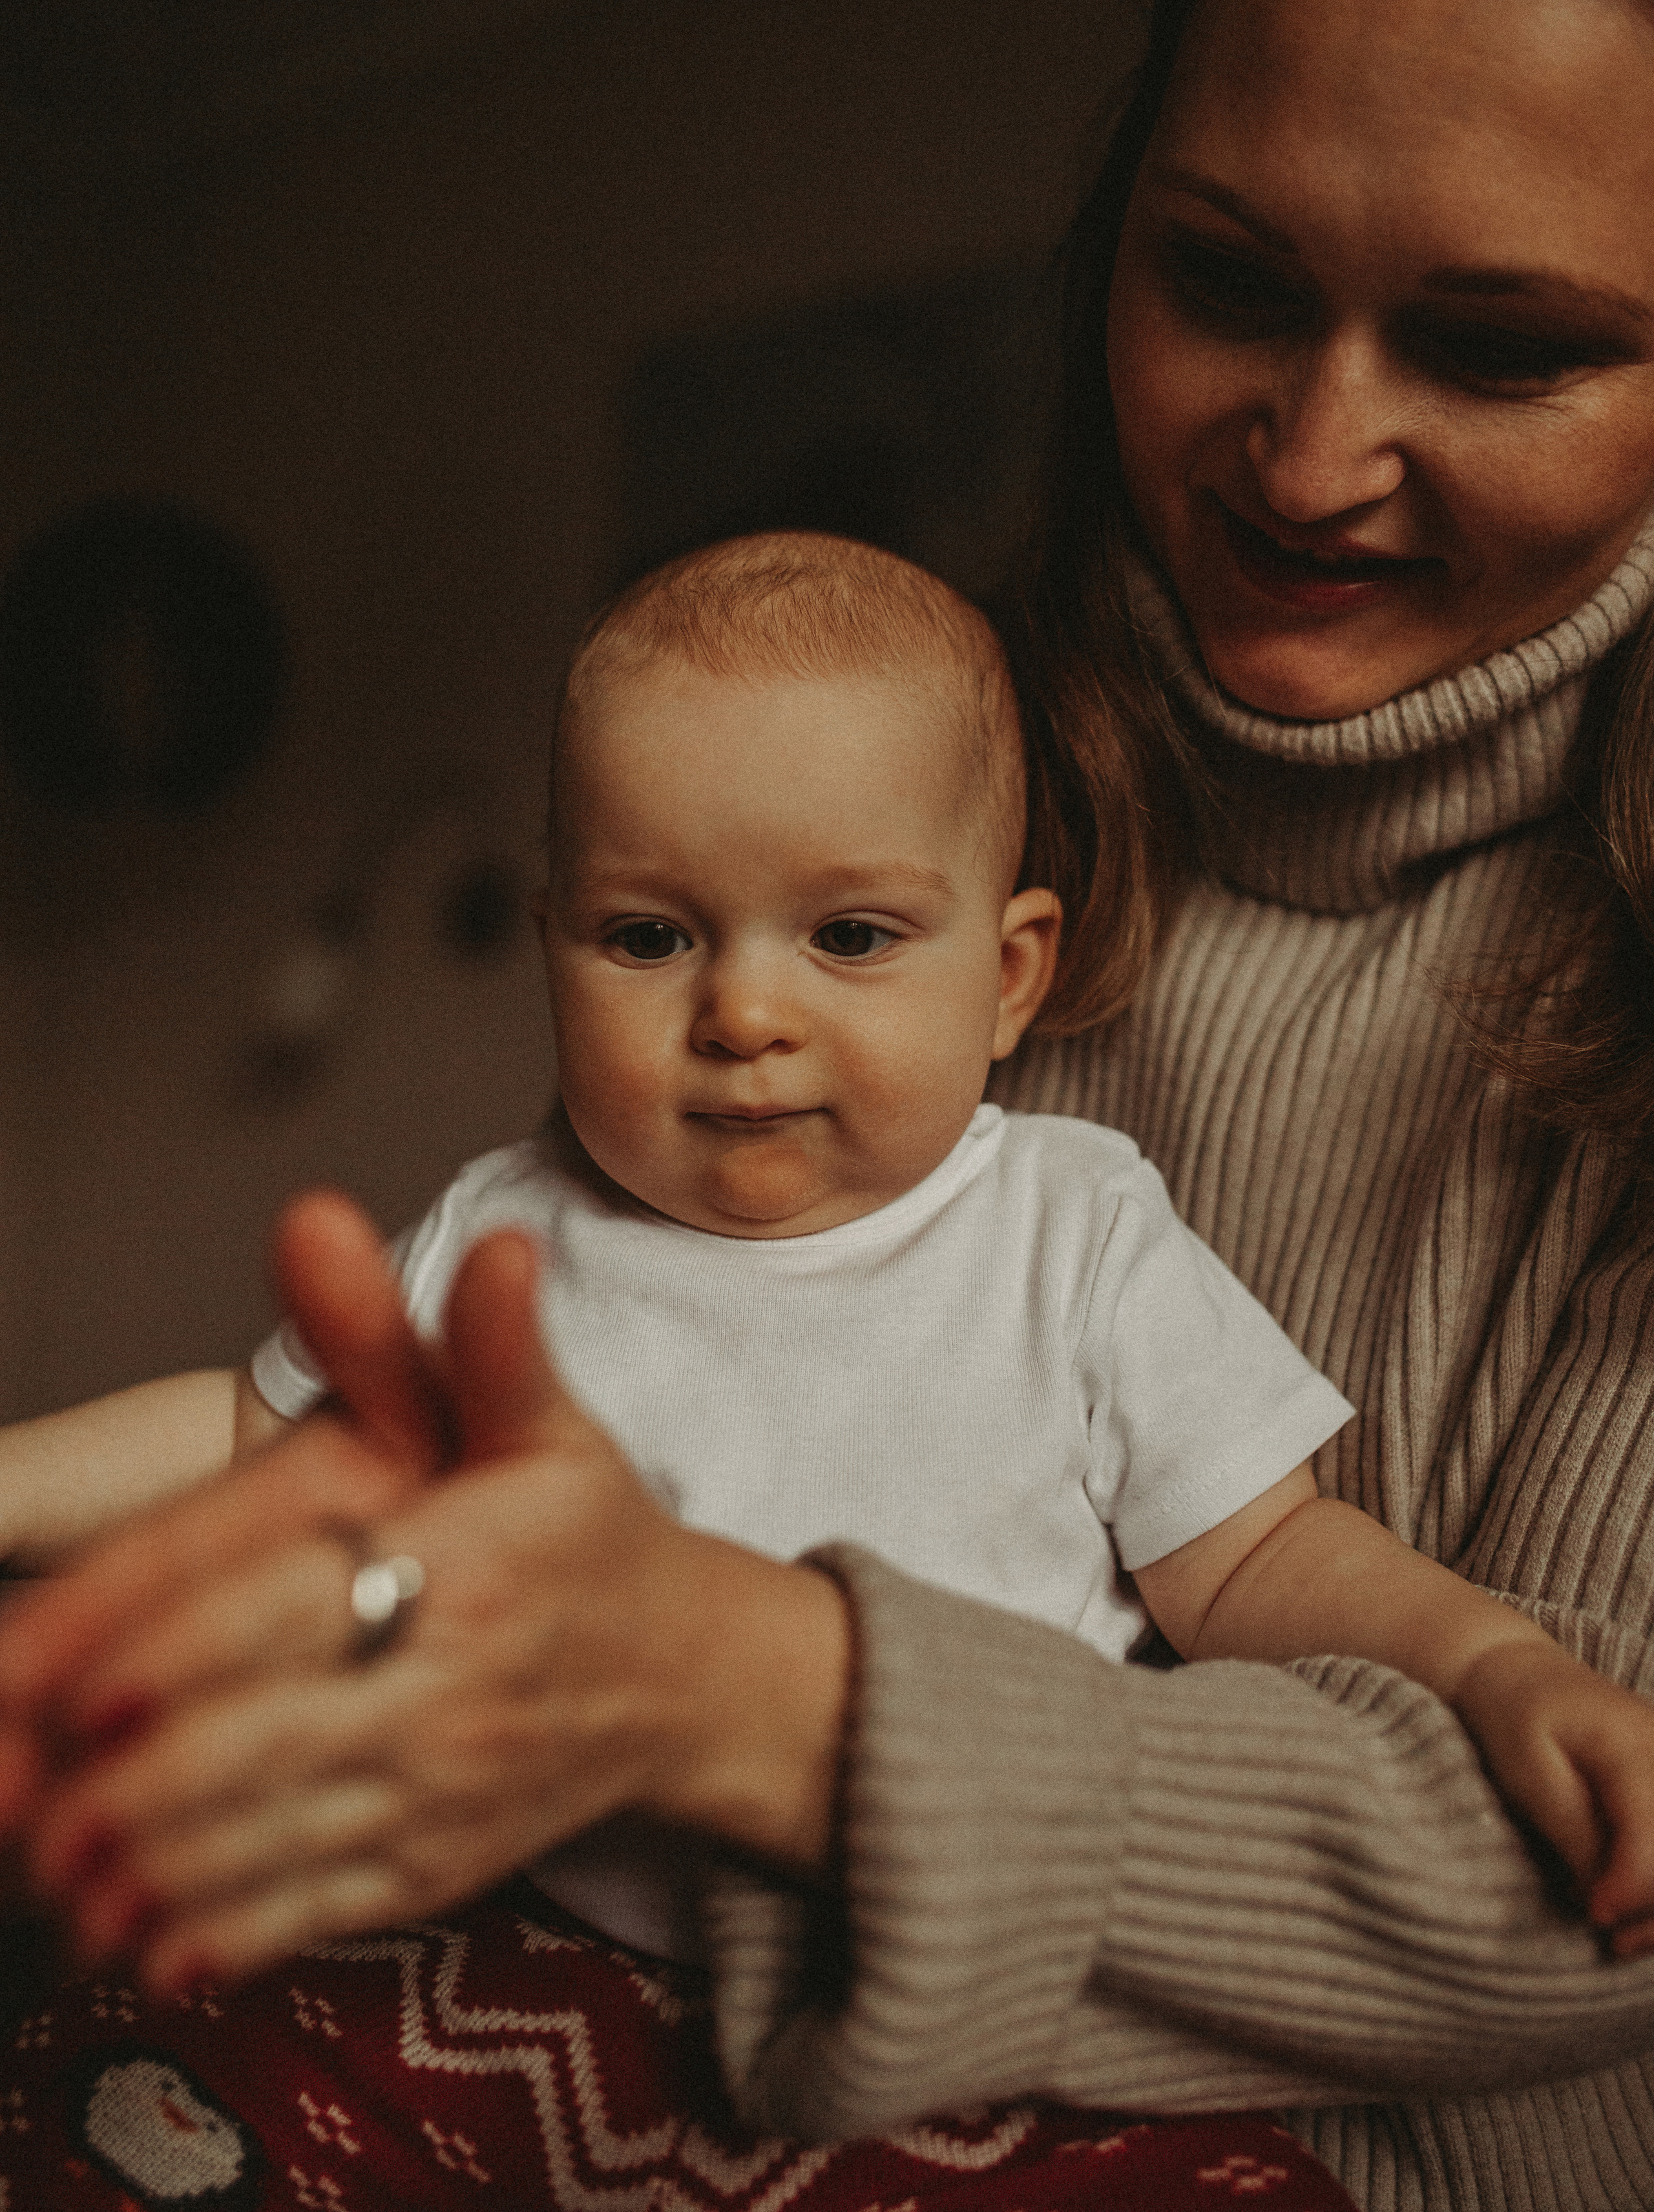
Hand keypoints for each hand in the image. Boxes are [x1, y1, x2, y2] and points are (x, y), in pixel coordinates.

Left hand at [0, 1193, 849, 1993]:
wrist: (691, 1683)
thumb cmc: (594, 1544)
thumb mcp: (553, 1428)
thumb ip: (489, 1343)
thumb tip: (491, 1242)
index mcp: (464, 1570)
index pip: (290, 1603)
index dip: (171, 1639)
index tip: (63, 1670)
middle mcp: (446, 1691)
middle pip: (255, 1743)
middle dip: (120, 1778)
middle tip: (9, 1786)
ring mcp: (438, 1795)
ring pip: (267, 1845)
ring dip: (142, 1867)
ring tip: (48, 1863)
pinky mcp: (433, 1871)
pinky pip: (311, 1915)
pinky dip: (215, 1937)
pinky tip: (135, 1940)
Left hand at [1452, 1638, 1653, 1956]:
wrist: (1519, 1675)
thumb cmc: (1513, 1718)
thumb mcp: (1529, 1774)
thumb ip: (1574, 1836)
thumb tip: (1608, 1905)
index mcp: (1634, 1745)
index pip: (1653, 1839)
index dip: (1631, 1891)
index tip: (1594, 1915)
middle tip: (1613, 1939)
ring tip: (1623, 1934)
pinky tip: (1635, 1909)